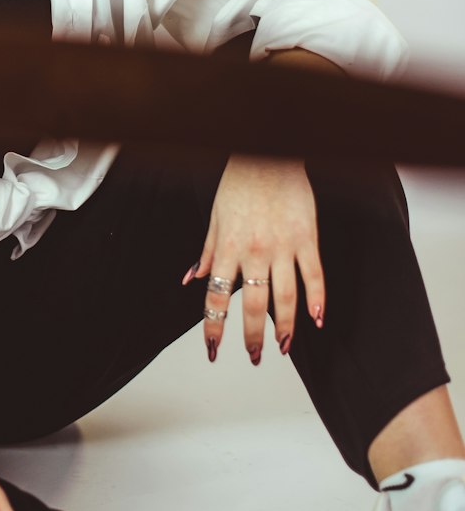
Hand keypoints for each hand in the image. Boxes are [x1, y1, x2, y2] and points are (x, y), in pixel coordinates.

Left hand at [183, 153, 325, 362]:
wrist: (267, 153)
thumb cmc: (239, 183)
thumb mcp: (215, 217)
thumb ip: (207, 252)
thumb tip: (192, 279)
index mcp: (228, 247)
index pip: (217, 297)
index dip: (214, 327)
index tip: (213, 350)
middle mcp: (254, 251)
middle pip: (252, 305)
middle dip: (251, 336)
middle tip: (255, 356)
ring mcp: (283, 246)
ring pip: (285, 297)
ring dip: (285, 326)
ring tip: (283, 346)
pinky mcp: (307, 237)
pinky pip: (314, 275)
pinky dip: (317, 299)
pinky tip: (317, 319)